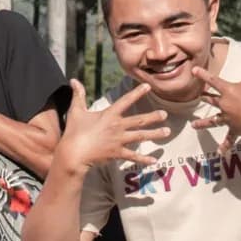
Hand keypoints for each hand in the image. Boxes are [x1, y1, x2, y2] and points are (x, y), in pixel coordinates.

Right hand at [53, 80, 171, 173]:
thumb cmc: (73, 132)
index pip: (126, 101)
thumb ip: (78, 95)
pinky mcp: (117, 153)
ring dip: (155, 134)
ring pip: (141, 136)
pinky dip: (144, 159)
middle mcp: (117, 126)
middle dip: (153, 117)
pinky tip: (154, 160)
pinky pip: (133, 156)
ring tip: (167, 132)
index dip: (137, 93)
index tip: (148, 86)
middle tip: (165, 114)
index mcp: (109, 115)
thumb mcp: (76, 111)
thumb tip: (73, 80)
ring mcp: (119, 140)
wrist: (74, 153)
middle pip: (139, 120)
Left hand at [200, 41, 240, 137]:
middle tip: (196, 95)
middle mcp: (226, 105)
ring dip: (203, 122)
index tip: (193, 70)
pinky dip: (225, 145)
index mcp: (229, 90)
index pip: (212, 80)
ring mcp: (230, 119)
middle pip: (210, 100)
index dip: (203, 74)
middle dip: (203, 97)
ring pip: (213, 120)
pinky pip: (229, 139)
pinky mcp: (236, 130)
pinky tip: (219, 152)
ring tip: (193, 125)